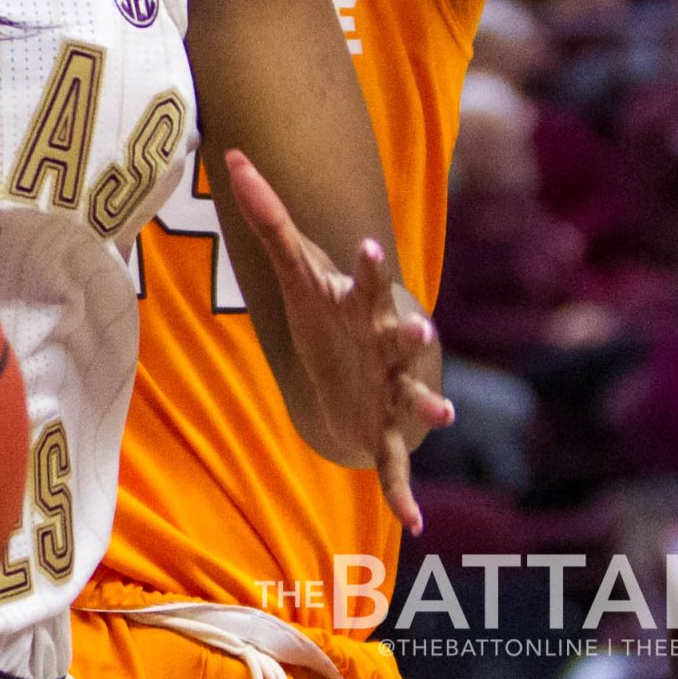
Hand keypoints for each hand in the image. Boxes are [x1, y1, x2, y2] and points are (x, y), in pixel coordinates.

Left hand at [223, 150, 453, 534]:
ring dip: (429, 406)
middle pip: (400, 338)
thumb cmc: (330, 320)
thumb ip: (269, 219)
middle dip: (410, 332)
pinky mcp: (386, 438)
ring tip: (445, 414)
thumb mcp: (297, 274)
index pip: (365, 283)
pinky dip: (403, 495)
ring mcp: (393, 394)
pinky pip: (398, 469)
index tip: (364, 246)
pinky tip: (414, 524)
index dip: (365, 268)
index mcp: (364, 309)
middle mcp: (388, 349)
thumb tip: (232, 154)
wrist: (353, 382)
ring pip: (415, 398)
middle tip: (421, 323)